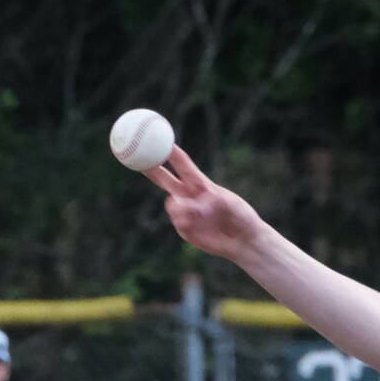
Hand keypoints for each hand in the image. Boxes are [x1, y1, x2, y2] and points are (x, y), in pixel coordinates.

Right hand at [144, 147, 267, 261]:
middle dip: (149, 167)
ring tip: (199, 215)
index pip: (182, 163)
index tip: (158, 139)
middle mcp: (189, 195)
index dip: (170, 151)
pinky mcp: (185, 229)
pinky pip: (178, 222)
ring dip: (181, 208)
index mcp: (200, 183)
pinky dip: (187, 224)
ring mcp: (185, 212)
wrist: (243, 241)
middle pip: (163, 178)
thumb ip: (210, 201)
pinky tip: (200, 229)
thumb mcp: (230, 204)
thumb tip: (194, 205)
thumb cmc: (241, 217)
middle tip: (136, 159)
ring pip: (171, 204)